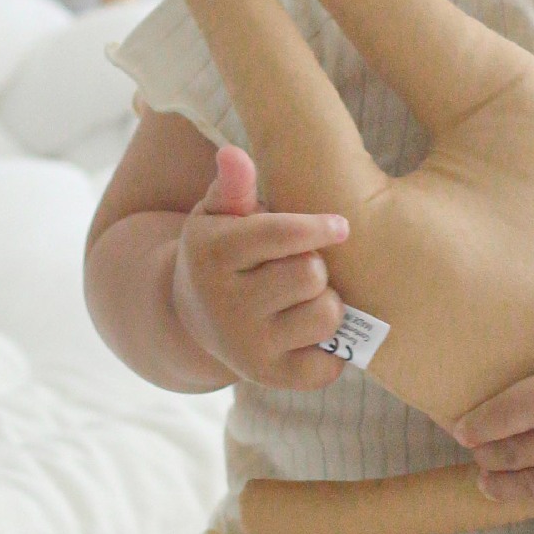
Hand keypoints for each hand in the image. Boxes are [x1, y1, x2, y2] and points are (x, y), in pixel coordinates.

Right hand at [172, 144, 351, 389]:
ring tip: (308, 295)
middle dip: (317, 263)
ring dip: (328, 302)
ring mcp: (248, 349)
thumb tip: (234, 153)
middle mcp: (226, 306)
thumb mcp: (218, 212)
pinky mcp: (271, 379)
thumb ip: (233, 185)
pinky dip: (331, 347)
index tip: (340, 225)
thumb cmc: (222, 249)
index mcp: (214, 255)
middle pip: (311, 274)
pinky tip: (310, 330)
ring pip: (326, 316)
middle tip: (304, 264)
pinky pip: (330, 364)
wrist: (193, 317)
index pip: (280, 235)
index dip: (318, 227)